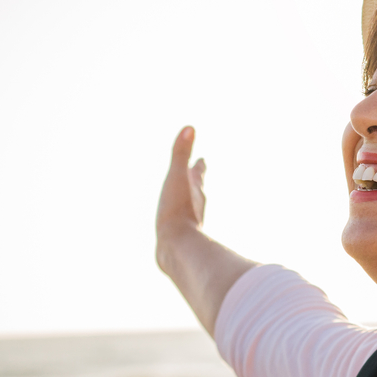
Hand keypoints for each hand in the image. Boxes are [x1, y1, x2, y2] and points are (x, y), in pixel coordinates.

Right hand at [156, 126, 206, 266]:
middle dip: (195, 179)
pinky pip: (178, 224)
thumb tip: (190, 127)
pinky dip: (177, 219)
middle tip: (198, 170)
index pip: (198, 174)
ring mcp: (186, 223)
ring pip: (188, 207)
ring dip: (187, 199)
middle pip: (196, 189)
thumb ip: (182, 154)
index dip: (199, 166)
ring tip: (186, 199)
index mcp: (194, 191)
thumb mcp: (177, 178)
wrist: (177, 248)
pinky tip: (173, 229)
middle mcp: (193, 206)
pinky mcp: (178, 237)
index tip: (203, 160)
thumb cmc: (177, 211)